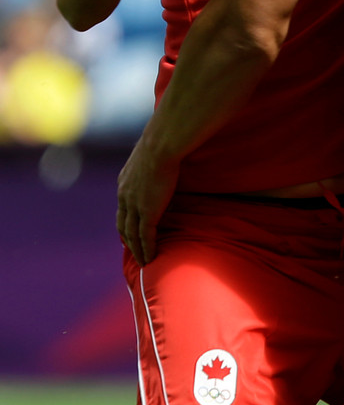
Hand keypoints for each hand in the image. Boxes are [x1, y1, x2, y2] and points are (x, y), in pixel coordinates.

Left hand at [116, 127, 179, 265]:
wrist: (160, 146)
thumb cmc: (160, 142)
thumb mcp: (149, 153)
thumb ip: (151, 160)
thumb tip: (160, 153)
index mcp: (124, 182)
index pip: (121, 208)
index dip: (124, 222)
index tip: (127, 232)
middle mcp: (125, 196)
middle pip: (123, 224)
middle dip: (127, 240)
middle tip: (133, 251)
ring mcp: (135, 206)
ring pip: (132, 235)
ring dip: (137, 250)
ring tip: (144, 262)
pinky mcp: (148, 212)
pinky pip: (145, 236)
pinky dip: (147, 249)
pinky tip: (151, 258)